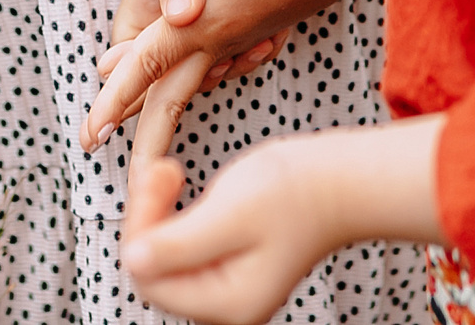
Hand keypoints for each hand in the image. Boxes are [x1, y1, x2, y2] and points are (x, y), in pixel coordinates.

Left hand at [82, 0, 389, 157]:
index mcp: (207, 22)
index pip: (148, 65)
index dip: (115, 97)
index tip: (91, 133)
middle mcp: (220, 40)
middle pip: (169, 96)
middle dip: (137, 131)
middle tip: (92, 147)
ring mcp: (238, 40)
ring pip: (189, 84)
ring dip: (156, 107)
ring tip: (127, 124)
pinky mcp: (251, 31)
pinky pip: (210, 68)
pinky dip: (186, 82)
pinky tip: (177, 81)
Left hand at [122, 120, 445, 324]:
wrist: (341, 180)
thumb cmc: (297, 192)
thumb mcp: (231, 213)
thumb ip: (179, 243)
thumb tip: (133, 261)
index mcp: (229, 302)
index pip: (151, 278)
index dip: (142, 228)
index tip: (155, 179)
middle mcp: (228, 305)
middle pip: (156, 270)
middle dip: (148, 217)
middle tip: (161, 169)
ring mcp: (229, 286)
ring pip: (166, 255)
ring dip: (158, 211)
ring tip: (170, 171)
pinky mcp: (230, 264)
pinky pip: (183, 246)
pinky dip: (174, 213)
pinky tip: (181, 184)